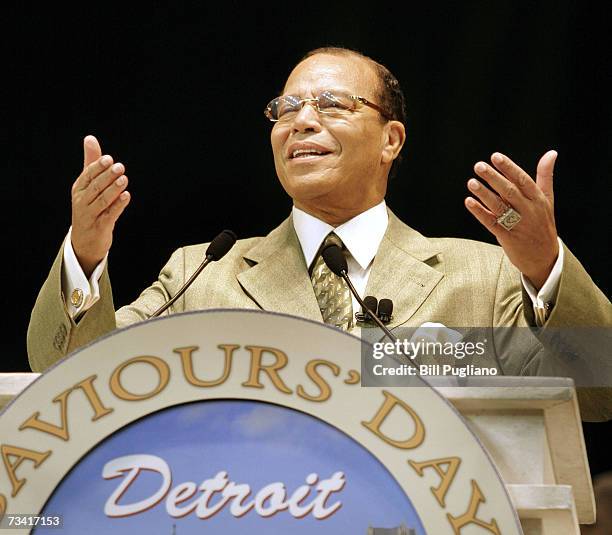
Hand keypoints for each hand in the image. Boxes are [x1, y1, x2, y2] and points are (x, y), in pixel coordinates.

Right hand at [71, 135, 130, 276]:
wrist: (85, 241)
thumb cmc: (88, 207)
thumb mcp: (88, 185)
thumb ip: (91, 162)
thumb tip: (90, 138)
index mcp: (79, 189)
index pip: (87, 175)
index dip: (97, 167)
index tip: (109, 158)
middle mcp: (82, 201)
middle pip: (95, 187)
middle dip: (107, 176)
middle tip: (120, 166)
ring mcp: (90, 215)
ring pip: (102, 200)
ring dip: (114, 190)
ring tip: (124, 179)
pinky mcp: (100, 227)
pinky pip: (110, 215)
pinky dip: (118, 205)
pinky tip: (127, 196)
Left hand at [464, 151, 558, 289]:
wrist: (546, 258)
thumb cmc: (543, 224)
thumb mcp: (548, 200)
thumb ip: (545, 176)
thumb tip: (551, 153)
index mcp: (538, 199)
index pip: (523, 180)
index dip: (509, 168)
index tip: (495, 156)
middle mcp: (529, 210)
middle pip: (509, 191)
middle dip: (494, 178)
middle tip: (479, 166)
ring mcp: (518, 224)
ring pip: (499, 206)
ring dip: (484, 194)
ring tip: (471, 182)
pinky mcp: (507, 237)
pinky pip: (491, 222)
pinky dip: (480, 212)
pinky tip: (469, 202)